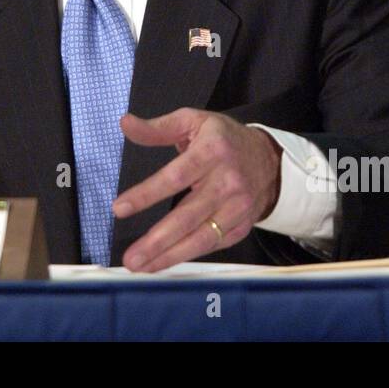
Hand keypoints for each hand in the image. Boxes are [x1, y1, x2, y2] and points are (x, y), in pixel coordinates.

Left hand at [112, 109, 281, 272]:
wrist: (269, 160)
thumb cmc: (223, 139)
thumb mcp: (192, 121)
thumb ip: (157, 128)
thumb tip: (125, 124)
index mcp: (212, 151)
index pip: (176, 177)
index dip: (147, 194)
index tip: (119, 208)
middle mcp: (227, 182)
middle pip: (188, 216)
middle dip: (157, 240)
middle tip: (131, 257)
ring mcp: (238, 208)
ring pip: (201, 238)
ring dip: (169, 256)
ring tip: (142, 266)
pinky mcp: (242, 226)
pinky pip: (212, 245)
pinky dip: (187, 255)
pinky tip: (165, 262)